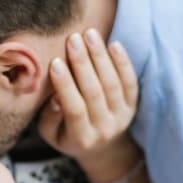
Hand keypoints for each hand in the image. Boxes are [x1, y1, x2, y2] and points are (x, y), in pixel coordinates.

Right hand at [37, 28, 140, 182]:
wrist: (102, 148)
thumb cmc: (68, 135)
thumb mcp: (51, 135)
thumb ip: (49, 117)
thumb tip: (55, 97)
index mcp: (81, 138)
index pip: (74, 109)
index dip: (65, 85)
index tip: (55, 61)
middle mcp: (105, 129)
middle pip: (95, 93)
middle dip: (83, 63)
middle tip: (72, 39)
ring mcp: (121, 117)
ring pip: (113, 84)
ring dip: (101, 57)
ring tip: (89, 34)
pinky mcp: (133, 105)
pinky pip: (130, 82)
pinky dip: (123, 63)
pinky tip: (114, 44)